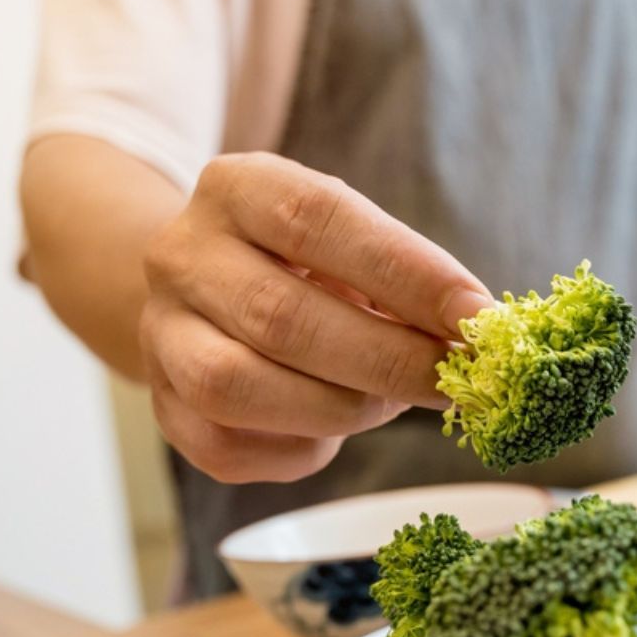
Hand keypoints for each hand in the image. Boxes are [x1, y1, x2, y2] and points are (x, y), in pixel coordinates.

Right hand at [140, 153, 491, 482]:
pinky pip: (229, 447)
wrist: (206, 290)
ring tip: (390, 403)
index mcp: (236, 189)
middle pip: (279, 317)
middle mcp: (181, 255)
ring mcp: (160, 334)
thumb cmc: (306, 265)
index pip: (319, 221)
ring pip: (239, 387)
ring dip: (338, 407)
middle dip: (386, 358)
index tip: (477, 316)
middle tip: (454, 381)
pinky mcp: (162, 408)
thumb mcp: (350, 240)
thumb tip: (476, 329)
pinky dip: (299, 447)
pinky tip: (332, 428)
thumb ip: (404, 277)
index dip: (406, 274)